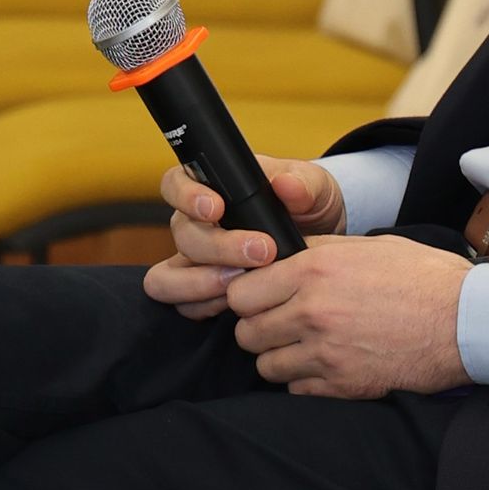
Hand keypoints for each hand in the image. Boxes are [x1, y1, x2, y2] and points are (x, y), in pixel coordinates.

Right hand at [144, 158, 345, 319]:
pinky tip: (239, 302)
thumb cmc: (310, 209)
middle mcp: (196, 224)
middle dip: (218, 246)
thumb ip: (303, 184)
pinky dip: (207, 305)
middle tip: (261, 252)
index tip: (216, 208)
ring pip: (168, 276)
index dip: (186, 196)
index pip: (175, 184)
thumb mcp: (315, 189)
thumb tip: (285, 184)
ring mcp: (194, 261)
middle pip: (182, 234)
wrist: (321, 248)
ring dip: (200, 282)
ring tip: (240, 283)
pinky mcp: (202, 292)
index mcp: (212, 187)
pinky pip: (184, 304)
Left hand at [222, 232, 470, 394]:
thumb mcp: (368, 246)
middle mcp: (312, 311)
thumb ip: (318, 251)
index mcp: (315, 269)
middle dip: (259, 328)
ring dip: (279, 357)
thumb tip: (281, 255)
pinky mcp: (342, 385)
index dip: (248, 295)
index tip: (260, 297)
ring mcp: (325, 353)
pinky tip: (324, 365)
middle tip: (280, 323)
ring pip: (266, 365)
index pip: (242, 292)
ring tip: (302, 346)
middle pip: (246, 332)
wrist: (464, 320)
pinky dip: (304, 381)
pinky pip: (295, 390)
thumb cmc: (423, 277)